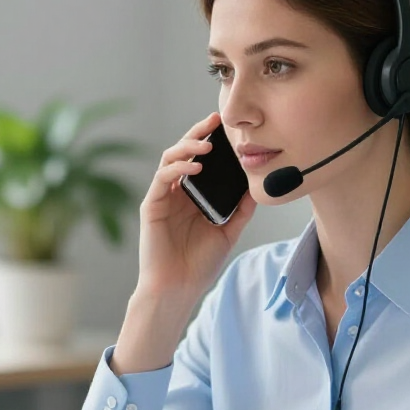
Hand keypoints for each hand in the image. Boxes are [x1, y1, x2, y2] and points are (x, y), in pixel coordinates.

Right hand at [136, 111, 255, 300]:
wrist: (179, 289)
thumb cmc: (199, 265)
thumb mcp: (228, 232)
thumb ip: (240, 209)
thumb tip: (257, 186)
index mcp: (192, 196)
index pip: (199, 160)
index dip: (210, 141)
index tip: (226, 128)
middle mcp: (175, 193)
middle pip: (183, 152)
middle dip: (198, 133)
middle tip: (214, 120)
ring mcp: (162, 198)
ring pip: (169, 159)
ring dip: (187, 147)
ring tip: (207, 144)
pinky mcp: (152, 206)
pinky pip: (162, 179)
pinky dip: (177, 168)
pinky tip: (195, 167)